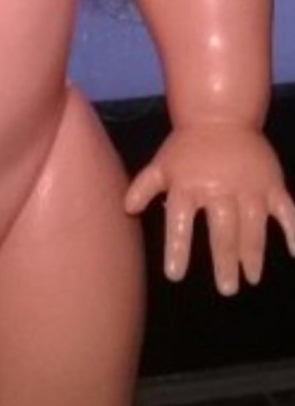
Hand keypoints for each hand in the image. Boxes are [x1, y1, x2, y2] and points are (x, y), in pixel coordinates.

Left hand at [125, 123, 294, 293]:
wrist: (222, 117)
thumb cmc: (188, 148)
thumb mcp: (162, 164)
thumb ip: (144, 187)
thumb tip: (127, 209)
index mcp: (188, 185)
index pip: (180, 221)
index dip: (177, 247)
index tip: (175, 275)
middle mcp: (219, 187)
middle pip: (222, 229)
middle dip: (224, 260)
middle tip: (226, 288)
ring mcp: (249, 185)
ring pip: (253, 224)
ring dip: (253, 253)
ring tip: (250, 277)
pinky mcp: (271, 183)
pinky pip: (286, 209)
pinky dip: (292, 229)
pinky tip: (294, 252)